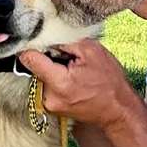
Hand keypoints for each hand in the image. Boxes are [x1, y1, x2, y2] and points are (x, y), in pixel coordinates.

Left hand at [17, 39, 145, 132]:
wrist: (117, 109)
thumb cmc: (109, 81)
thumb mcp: (91, 51)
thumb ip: (64, 42)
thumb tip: (44, 37)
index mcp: (59, 82)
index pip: (29, 59)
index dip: (32, 46)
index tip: (39, 41)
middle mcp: (49, 97)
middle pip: (34, 68)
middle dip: (47, 59)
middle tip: (67, 59)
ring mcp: (49, 105)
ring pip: (40, 77)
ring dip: (52, 70)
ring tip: (72, 72)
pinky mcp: (51, 108)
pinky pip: (45, 87)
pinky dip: (55, 80)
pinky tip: (71, 81)